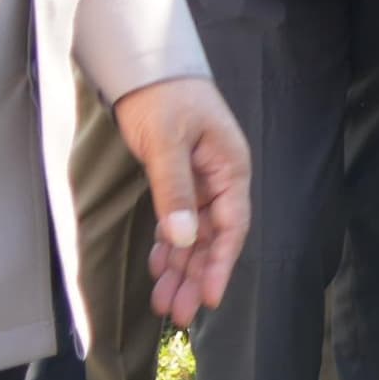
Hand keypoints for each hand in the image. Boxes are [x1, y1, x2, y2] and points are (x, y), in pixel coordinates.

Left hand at [112, 73, 250, 328]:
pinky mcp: (179, 179)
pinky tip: (158, 267)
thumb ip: (175, 191)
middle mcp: (219, 180)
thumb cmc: (164, 97)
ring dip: (179, 268)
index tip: (208, 298)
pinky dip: (167, 245)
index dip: (221, 264)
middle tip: (177, 314)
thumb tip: (184, 239)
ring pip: (193, 235)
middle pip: (212, 239)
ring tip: (163, 303)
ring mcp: (199, 181)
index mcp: (230, 169)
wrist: (146, 64)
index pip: (232, 226)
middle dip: (195, 276)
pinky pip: (177, 221)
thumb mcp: (168, 143)